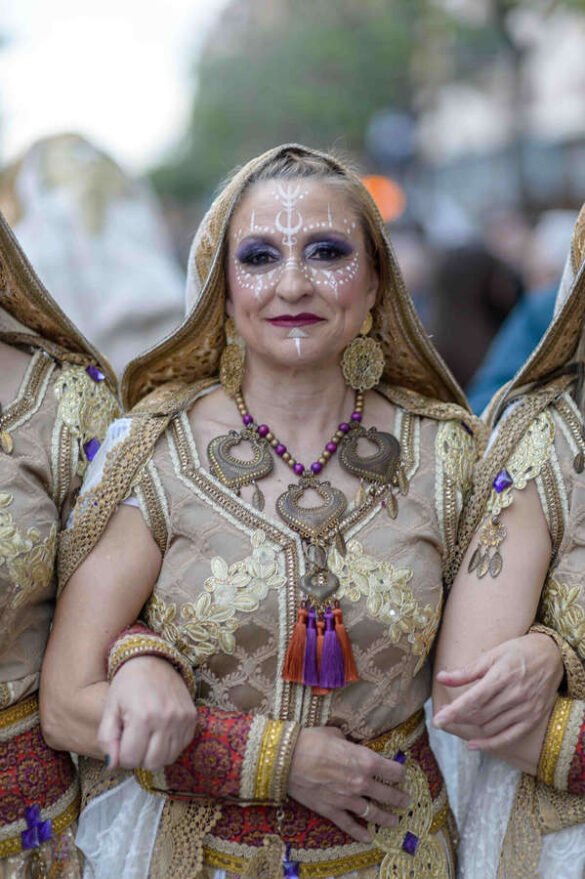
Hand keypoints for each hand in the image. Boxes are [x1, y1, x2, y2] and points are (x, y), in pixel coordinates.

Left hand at [97, 656, 197, 770]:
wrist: (153, 659)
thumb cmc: (127, 684)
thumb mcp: (110, 708)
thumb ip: (107, 738)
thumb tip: (113, 765)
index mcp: (142, 717)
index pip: (130, 759)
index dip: (122, 755)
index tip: (122, 740)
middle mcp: (166, 719)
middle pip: (152, 763)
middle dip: (139, 757)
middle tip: (134, 740)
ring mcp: (182, 719)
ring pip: (168, 759)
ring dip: (155, 754)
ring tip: (148, 736)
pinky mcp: (193, 718)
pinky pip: (182, 747)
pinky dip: (170, 746)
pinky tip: (161, 731)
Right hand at [287, 727, 408, 842]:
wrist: (287, 759)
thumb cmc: (311, 740)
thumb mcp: (335, 733)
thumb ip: (348, 742)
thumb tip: (349, 743)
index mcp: (365, 760)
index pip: (393, 770)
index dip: (399, 772)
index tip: (401, 774)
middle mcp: (361, 782)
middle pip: (388, 794)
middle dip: (400, 799)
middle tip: (406, 801)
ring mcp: (347, 799)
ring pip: (373, 813)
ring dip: (386, 818)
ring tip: (395, 821)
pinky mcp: (332, 810)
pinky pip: (349, 825)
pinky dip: (360, 833)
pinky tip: (368, 837)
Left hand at [433, 632, 562, 750]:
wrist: (552, 655)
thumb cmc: (518, 651)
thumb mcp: (492, 655)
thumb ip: (467, 671)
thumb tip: (440, 678)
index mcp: (503, 676)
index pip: (473, 699)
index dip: (453, 712)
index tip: (437, 720)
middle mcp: (515, 694)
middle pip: (479, 714)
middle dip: (457, 718)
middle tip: (441, 716)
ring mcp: (526, 709)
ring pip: (490, 726)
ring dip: (470, 727)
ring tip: (456, 720)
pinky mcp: (533, 719)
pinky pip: (509, 737)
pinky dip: (489, 744)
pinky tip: (473, 746)